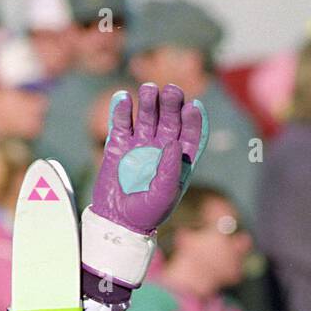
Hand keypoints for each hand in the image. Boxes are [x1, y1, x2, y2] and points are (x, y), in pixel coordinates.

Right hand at [91, 82, 208, 233]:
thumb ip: (171, 170)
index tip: (193, 107)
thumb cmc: (146, 212)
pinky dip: (122, 110)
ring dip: (149, 102)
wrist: (117, 221)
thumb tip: (175, 143)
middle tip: (171, 91)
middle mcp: (162, 148)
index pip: (190, 135)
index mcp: (179, 160)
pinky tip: (123, 97)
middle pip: (169, 120)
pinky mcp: (118, 145)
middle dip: (171, 104)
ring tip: (148, 90)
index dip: (193, 120)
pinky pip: (121, 123)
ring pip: (147, 116)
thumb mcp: (164, 195)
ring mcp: (140, 144)